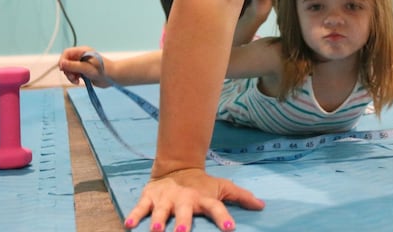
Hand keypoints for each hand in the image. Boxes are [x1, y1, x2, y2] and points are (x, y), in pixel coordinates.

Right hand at [58, 46, 112, 87]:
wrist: (112, 77)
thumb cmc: (102, 70)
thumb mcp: (86, 68)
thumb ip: (73, 66)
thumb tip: (61, 63)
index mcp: (82, 51)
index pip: (66, 53)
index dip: (63, 60)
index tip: (63, 69)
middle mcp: (81, 57)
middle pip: (66, 62)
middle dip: (67, 70)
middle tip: (72, 77)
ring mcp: (81, 64)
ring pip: (69, 69)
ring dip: (70, 76)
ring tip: (76, 81)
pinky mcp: (83, 71)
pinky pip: (73, 74)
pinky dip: (73, 79)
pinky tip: (78, 82)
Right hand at [124, 168, 264, 231]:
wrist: (177, 166)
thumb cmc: (202, 184)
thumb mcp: (222, 188)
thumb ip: (241, 197)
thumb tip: (262, 205)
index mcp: (203, 198)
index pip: (216, 207)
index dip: (223, 216)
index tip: (230, 227)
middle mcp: (184, 199)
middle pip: (184, 212)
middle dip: (182, 222)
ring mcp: (165, 198)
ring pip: (161, 211)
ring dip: (157, 220)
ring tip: (155, 230)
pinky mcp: (149, 197)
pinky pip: (140, 208)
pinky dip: (135, 215)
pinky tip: (129, 225)